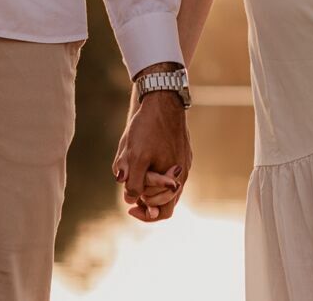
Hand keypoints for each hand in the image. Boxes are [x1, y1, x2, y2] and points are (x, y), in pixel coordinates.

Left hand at [112, 76, 190, 221]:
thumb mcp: (136, 155)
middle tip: (130, 191)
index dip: (144, 213)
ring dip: (147, 184)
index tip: (131, 208)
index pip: (162, 211)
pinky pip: (166, 169)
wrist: (162, 98)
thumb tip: (130, 200)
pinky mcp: (179, 150)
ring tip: (132, 170)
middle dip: (145, 198)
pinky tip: (140, 156)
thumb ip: (134, 181)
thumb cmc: (148, 128)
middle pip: (163, 200)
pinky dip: (153, 171)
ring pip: (163, 184)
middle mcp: (181, 174)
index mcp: (174, 179)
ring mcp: (182, 161)